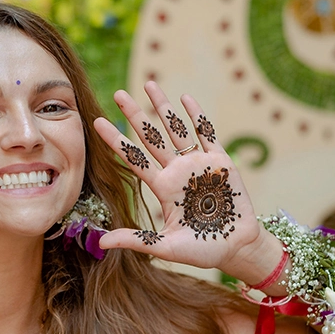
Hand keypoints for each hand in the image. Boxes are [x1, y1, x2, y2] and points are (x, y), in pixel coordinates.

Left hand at [94, 82, 274, 279]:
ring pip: (176, 128)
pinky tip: (186, 98)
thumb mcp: (166, 247)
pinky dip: (197, 116)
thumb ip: (136, 240)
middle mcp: (177, 171)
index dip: (115, 140)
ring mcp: (198, 164)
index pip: (133, 158)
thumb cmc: (202, 249)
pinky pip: (207, 133)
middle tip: (118, 93)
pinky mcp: (221, 162)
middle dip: (135, 115)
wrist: (237, 248)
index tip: (96, 121)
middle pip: (151, 137)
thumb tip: (101, 242)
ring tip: (149, 83)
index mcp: (162, 187)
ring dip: (163, 107)